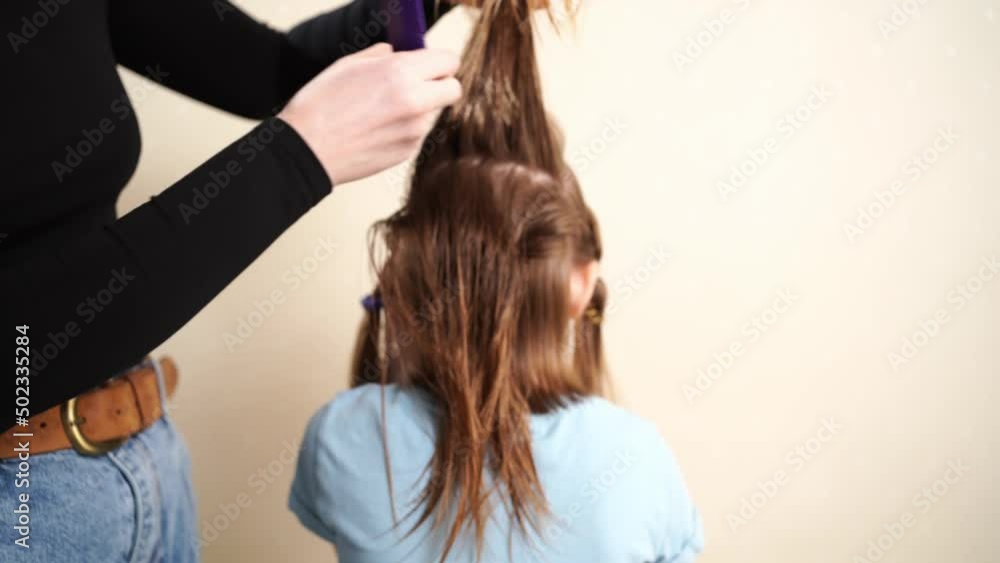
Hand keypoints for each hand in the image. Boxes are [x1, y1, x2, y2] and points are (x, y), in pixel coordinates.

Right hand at [279, 43, 460, 185]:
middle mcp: (415, 102)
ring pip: (436, 112)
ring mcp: (414, 131)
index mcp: (400, 73)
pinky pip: (419, 133)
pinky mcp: (408, 152)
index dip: (440, 61)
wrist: (306, 150)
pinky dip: (408, 128)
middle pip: (454, 89)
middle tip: (420, 84)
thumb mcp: (348, 65)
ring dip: (422, 107)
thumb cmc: (319, 105)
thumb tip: (399, 53)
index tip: (431, 64)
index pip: (449, 61)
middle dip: (441, 84)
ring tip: (387, 109)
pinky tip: (380, 128)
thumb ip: (382, 56)